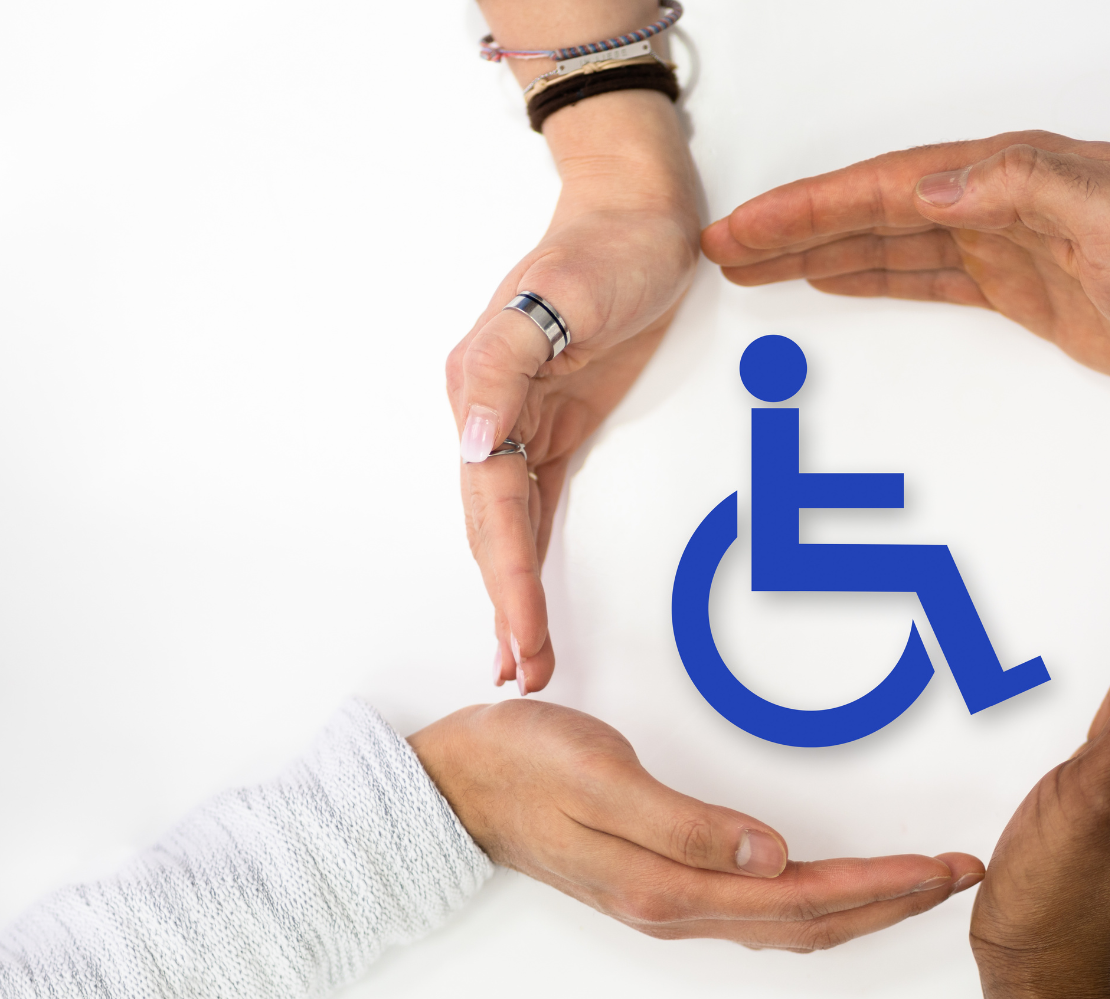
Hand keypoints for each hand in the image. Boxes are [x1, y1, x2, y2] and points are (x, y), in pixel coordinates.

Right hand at [409, 699, 984, 950]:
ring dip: (863, 906)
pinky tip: (839, 887)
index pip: (803, 899)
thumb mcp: (602, 779)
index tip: (941, 869)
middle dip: (893, 902)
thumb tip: (773, 856)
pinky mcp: (665, 883)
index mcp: (669, 887)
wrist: (455, 783)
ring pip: (791, 923)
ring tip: (921, 884)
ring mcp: (671, 902)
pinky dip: (820, 902)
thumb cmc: (523, 766)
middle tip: (960, 876)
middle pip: (811, 922)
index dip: (881, 887)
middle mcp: (677, 908)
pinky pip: (764, 911)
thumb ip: (686, 823)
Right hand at [449, 90, 699, 693]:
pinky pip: (534, 502)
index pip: (494, 507)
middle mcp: (490, 412)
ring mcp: (521, 418)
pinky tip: (529, 591)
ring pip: (510, 525)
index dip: (508, 580)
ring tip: (524, 656)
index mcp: (481, 390)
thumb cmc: (601, 249)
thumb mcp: (556, 297)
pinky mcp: (556, 421)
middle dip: (508, 605)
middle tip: (523, 674)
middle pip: (495, 529)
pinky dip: (530, 553)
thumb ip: (505, 368)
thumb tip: (470, 442)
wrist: (639, 213)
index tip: (522, 638)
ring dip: (515, 590)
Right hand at [702, 100, 1109, 389]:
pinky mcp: (1021, 288)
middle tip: (721, 246)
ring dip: (819, 250)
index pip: (884, 189)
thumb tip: (935, 187)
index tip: (744, 227)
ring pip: (888, 244)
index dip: (807, 207)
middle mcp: (997, 203)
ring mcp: (1006, 245)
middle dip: (791, 225)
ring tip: (754, 262)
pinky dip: (873, 276)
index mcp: (1007, 176)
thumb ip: (1025, 189)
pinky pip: (926, 277)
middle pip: (869, 212)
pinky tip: (836, 277)